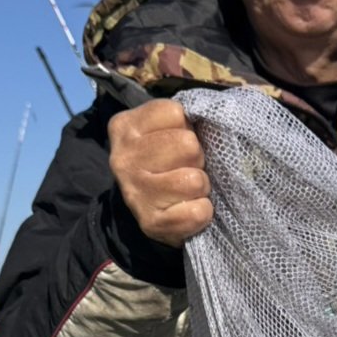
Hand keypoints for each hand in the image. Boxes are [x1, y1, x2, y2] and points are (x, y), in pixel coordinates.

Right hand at [108, 99, 212, 246]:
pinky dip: (202, 212)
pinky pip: (197, 212)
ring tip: (188, 189)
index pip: (175, 113)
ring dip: (201, 186)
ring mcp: (134, 193)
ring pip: (194, 180)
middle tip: (186, 167)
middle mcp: (123, 158)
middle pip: (188, 145)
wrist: (150, 209)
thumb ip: (184, 117)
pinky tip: (188, 208)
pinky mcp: (150, 223)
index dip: (187, 127)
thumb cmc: (166, 161)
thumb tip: (214, 118)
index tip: (177, 142)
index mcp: (125, 127)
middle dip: (196, 157)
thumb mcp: (166, 129)